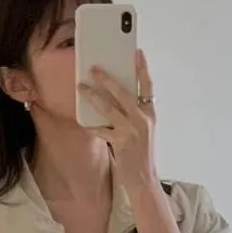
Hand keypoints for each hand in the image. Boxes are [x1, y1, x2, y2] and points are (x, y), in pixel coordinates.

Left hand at [77, 49, 157, 194]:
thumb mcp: (144, 131)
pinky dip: (91, 125)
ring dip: (93, 96)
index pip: (147, 86)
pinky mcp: (120, 142)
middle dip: (107, 79)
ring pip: (109, 108)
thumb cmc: (142, 155)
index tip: (137, 53)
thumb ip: (134, 115)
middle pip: (123, 92)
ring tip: (81, 87)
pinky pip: (101, 130)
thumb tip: (116, 99)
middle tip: (94, 68)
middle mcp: (142, 120)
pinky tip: (81, 120)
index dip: (142, 69)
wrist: (144, 179)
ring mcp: (131, 131)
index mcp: (150, 114)